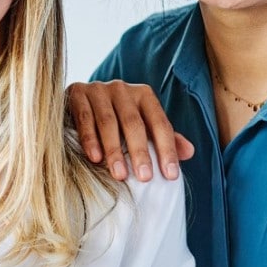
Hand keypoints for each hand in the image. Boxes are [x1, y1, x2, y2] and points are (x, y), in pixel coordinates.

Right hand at [67, 80, 194, 180]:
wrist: (79, 100)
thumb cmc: (116, 118)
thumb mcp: (141, 125)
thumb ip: (163, 137)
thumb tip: (189, 152)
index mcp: (143, 95)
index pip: (159, 122)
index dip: (166, 149)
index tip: (171, 175)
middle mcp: (122, 88)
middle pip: (133, 122)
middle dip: (140, 152)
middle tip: (145, 178)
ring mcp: (98, 89)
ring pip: (108, 121)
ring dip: (114, 150)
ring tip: (119, 175)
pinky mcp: (77, 92)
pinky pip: (85, 117)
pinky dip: (89, 139)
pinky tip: (94, 158)